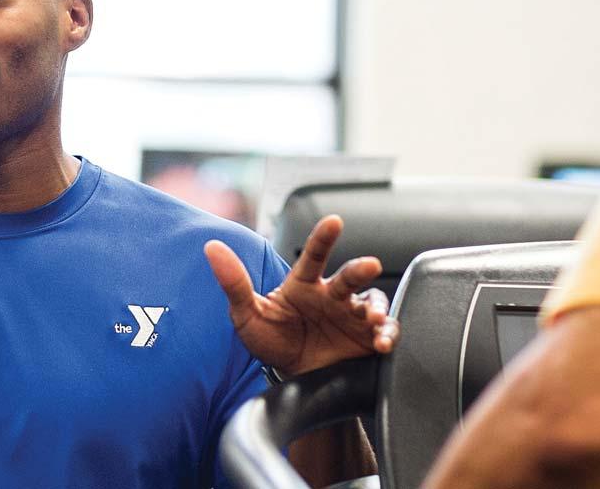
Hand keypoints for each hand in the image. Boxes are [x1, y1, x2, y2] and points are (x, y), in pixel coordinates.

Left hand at [205, 215, 397, 375]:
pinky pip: (384, 331)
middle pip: (349, 276)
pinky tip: (384, 342)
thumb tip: (211, 247)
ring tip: (374, 318)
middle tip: (369, 265)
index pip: (313, 257)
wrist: (288, 378)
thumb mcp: (247, 314)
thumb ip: (233, 282)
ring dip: (377, 307)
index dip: (323, 238)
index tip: (334, 221)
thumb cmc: (269, 340)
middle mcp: (332, 296)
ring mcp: (351, 316)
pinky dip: (388, 335)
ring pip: (372, 301)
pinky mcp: (366, 339)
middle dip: (360, 269)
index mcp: (304, 285)